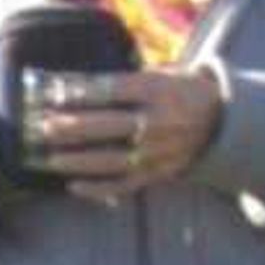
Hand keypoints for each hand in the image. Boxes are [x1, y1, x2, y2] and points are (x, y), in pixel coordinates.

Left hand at [33, 67, 220, 196]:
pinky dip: (99, 189)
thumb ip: (120, 81)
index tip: (55, 94)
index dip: (83, 93)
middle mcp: (161, 121)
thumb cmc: (176, 90)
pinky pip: (126, 185)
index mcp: (160, 90)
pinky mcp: (160, 173)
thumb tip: (66, 84)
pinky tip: (73, 186)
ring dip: (80, 161)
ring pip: (115, 160)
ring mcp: (161, 150)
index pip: (115, 91)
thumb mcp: (157, 75)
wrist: (220, 119)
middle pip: (112, 125)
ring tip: (50, 159)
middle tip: (44, 126)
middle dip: (75, 127)